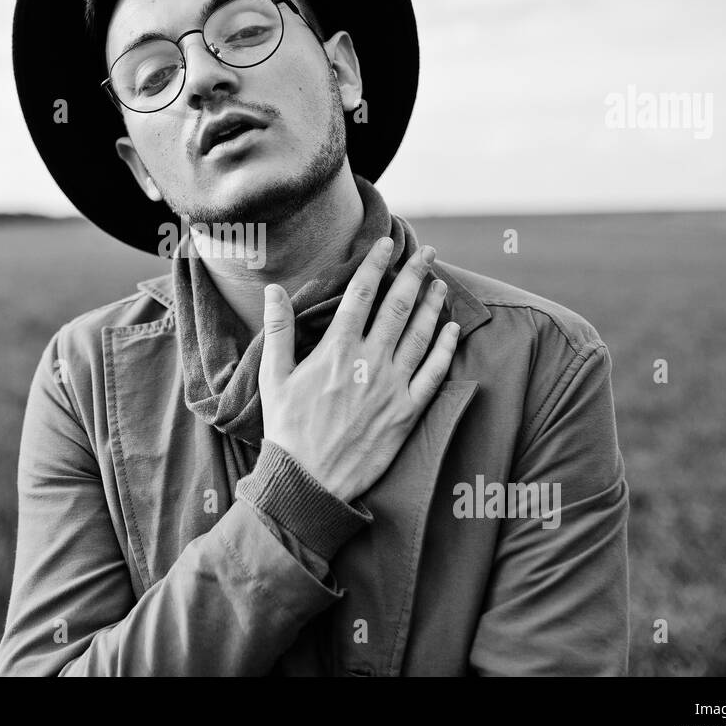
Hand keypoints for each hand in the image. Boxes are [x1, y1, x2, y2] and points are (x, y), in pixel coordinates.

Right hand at [258, 237, 458, 502]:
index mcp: (337, 349)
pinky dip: (446, 348)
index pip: (362, 294)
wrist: (309, 481)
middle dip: (414, 275)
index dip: (375, 264)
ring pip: (421, 335)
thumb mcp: (273, 377)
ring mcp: (393, 387)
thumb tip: (275, 291)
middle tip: (427, 253)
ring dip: (433, 305)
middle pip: (398, 307)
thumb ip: (278, 330)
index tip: (386, 244)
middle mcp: (370, 362)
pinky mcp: (407, 413)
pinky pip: (434, 374)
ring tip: (441, 283)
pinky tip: (452, 329)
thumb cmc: (287, 429)